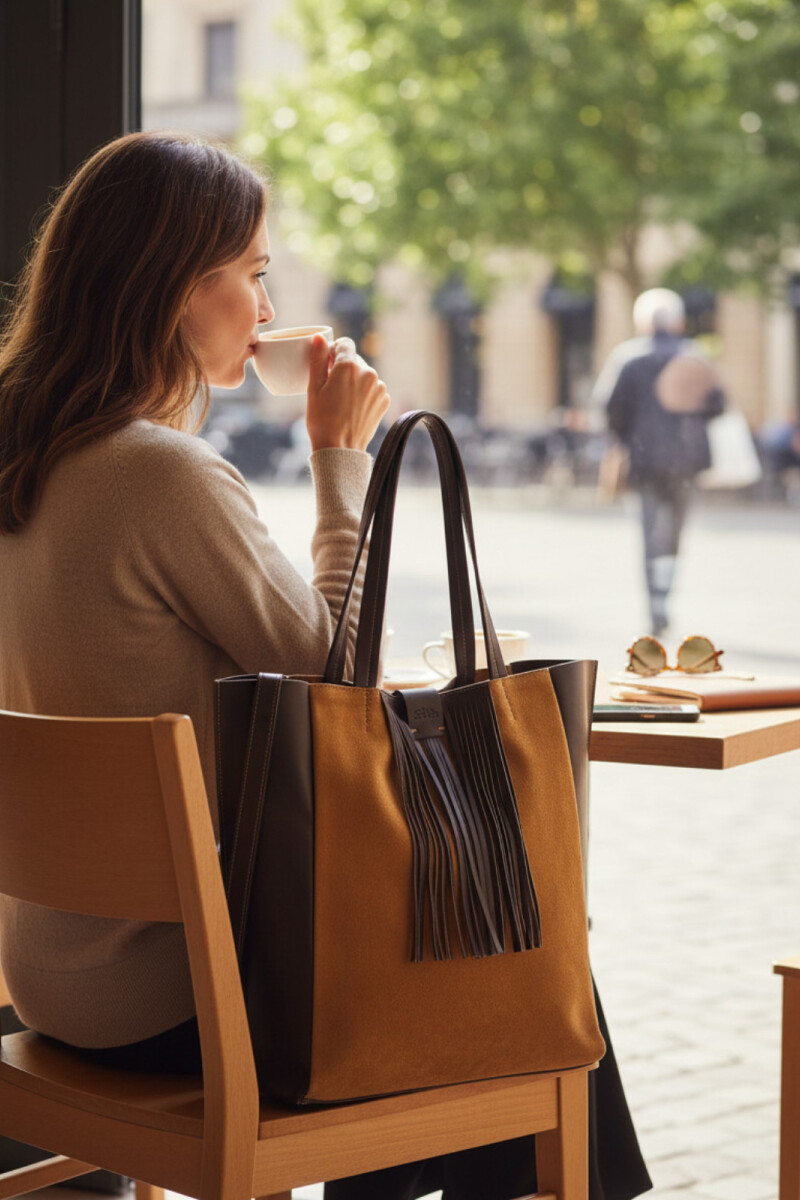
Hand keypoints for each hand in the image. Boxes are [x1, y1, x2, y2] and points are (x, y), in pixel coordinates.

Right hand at [306, 335, 389, 451]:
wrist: (340, 450)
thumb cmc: (322, 420)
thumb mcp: (314, 387)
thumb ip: (318, 358)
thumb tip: (319, 337)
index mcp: (350, 367)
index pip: (345, 344)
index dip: (333, 352)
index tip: (327, 366)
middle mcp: (369, 373)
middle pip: (355, 360)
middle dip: (343, 369)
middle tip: (331, 390)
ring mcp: (379, 388)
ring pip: (364, 375)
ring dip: (354, 382)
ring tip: (342, 402)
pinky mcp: (384, 401)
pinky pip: (372, 389)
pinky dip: (363, 394)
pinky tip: (352, 409)